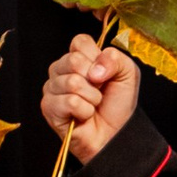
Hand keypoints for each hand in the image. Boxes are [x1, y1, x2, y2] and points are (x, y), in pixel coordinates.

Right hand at [41, 34, 140, 162]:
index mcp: (78, 57)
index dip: (96, 57)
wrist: (115, 134)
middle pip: (73, 60)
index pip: (79, 42)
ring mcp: (52, 88)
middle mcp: (61, 70)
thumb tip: (95, 69)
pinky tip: (85, 115)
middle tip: (99, 91)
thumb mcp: (127, 73)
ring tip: (92, 104)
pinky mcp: (49, 107)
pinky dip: (85, 110)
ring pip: (71, 82)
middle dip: (95, 80)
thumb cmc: (117, 104)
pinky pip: (70, 102)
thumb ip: (115, 59)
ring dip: (92, 97)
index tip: (104, 74)